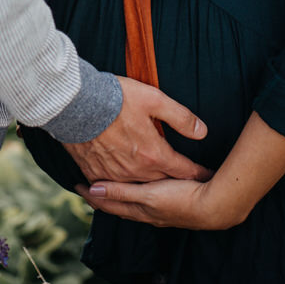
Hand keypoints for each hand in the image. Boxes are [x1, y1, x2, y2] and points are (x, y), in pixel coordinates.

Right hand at [62, 76, 210, 183]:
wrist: (76, 103)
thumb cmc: (115, 98)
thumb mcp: (154, 99)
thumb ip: (180, 117)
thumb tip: (202, 132)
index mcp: (153, 155)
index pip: (183, 170)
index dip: (198, 173)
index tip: (208, 177)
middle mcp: (135, 171)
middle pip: (162, 182)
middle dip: (176, 182)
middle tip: (188, 184)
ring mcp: (114, 175)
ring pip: (138, 185)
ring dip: (150, 184)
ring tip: (160, 185)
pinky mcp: (95, 172)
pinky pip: (113, 186)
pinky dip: (122, 184)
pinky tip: (125, 182)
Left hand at [76, 175, 243, 230]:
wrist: (213, 206)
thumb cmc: (180, 199)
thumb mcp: (148, 195)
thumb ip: (122, 192)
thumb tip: (94, 189)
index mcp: (138, 208)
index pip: (108, 203)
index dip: (92, 195)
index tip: (77, 184)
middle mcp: (145, 211)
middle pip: (117, 204)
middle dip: (101, 196)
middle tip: (86, 184)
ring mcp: (157, 208)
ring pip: (130, 200)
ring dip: (117, 193)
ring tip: (107, 184)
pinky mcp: (169, 201)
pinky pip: (143, 196)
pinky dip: (133, 189)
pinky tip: (138, 184)